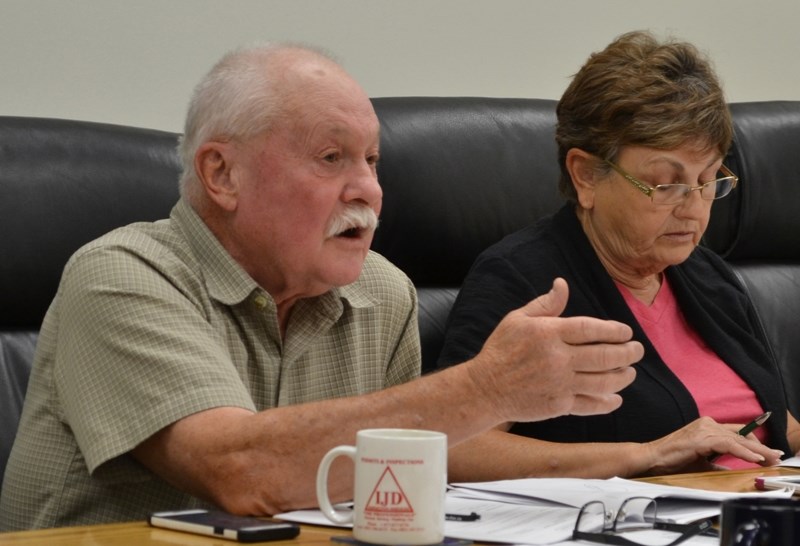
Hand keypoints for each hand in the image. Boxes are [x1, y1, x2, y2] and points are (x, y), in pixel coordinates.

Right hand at [466, 277, 641, 422]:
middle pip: (604, 355)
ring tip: (630, 372)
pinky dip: (607, 402)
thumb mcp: (517, 319)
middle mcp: (558, 358)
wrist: (484, 388)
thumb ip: (545, 304)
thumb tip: (562, 283)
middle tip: (637, 350)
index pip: (591, 329)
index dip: (614, 330)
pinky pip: (590, 404)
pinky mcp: (558, 405)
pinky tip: (615, 398)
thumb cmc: (500, 350)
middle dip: (627, 353)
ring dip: (623, 376)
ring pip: (603, 381)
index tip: (625, 331)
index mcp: (549, 333)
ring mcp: (560, 383)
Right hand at [643, 416, 784, 474]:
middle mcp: (707, 423)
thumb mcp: (700, 462)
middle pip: (741, 435)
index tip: (768, 453)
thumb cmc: (671, 460)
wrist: (652, 458)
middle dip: (761, 447)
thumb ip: (716, 462)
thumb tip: (730, 469)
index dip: (754, 443)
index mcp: (706, 427)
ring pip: (738, 439)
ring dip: (757, 450)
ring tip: (770, 459)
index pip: (737, 433)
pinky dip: (744, 452)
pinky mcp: (702, 438)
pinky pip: (729, 444)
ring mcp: (704, 429)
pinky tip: (755, 458)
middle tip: (776, 456)